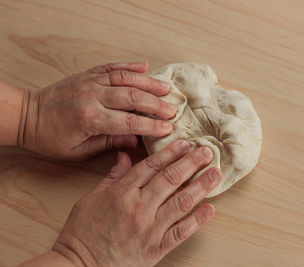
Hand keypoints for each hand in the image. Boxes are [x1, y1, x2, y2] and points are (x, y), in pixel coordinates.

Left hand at [18, 62, 176, 160]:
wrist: (28, 116)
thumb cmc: (51, 138)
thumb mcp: (78, 151)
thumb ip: (109, 143)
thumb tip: (135, 140)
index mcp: (90, 119)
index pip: (129, 122)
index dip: (151, 125)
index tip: (168, 128)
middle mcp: (92, 96)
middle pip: (132, 98)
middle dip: (156, 104)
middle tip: (173, 109)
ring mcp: (90, 82)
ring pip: (126, 79)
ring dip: (149, 83)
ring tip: (167, 88)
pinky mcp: (88, 74)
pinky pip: (112, 67)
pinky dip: (130, 66)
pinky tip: (145, 67)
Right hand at [52, 140, 220, 266]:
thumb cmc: (82, 232)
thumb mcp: (90, 198)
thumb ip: (112, 176)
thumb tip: (124, 155)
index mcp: (122, 192)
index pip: (152, 166)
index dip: (171, 153)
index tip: (185, 143)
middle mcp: (139, 207)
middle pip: (170, 179)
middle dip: (191, 163)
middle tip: (207, 152)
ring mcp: (149, 228)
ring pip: (181, 202)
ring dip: (200, 186)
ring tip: (215, 173)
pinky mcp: (156, 248)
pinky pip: (181, 232)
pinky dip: (197, 220)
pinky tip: (210, 209)